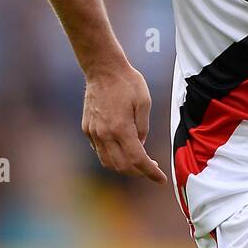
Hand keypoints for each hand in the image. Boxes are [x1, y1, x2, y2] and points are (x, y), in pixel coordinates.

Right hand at [82, 63, 166, 182]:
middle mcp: (105, 134)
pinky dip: (112, 156)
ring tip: (138, 161)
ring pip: (108, 162)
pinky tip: (122, 149)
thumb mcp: (144, 102)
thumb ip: (144, 128)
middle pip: (122, 166)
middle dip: (139, 172)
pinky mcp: (87, 129)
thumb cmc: (127, 82)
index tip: (161, 179)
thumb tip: (141, 146)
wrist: (102, 69)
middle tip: (151, 167)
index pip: (137, 160)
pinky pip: (99, 151)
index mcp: (121, 128)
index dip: (151, 173)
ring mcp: (93, 132)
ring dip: (124, 167)